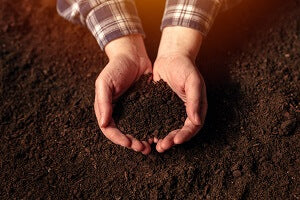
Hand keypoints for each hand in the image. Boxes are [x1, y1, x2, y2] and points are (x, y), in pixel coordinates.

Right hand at [94, 35, 152, 153]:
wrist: (133, 56)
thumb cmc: (116, 67)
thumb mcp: (105, 83)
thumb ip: (103, 102)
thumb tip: (103, 123)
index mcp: (106, 109)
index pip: (110, 130)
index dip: (118, 138)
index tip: (129, 143)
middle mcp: (118, 112)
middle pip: (123, 133)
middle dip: (132, 143)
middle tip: (142, 148)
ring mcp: (131, 110)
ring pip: (136, 130)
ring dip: (142, 140)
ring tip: (150, 146)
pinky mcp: (144, 107)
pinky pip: (147, 121)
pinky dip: (151, 129)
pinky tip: (157, 134)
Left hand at [153, 27, 207, 152]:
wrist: (171, 56)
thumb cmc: (185, 67)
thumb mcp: (193, 81)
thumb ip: (195, 100)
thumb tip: (197, 121)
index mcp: (196, 107)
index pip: (193, 127)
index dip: (185, 136)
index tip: (175, 141)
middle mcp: (184, 111)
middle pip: (179, 131)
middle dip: (171, 140)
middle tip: (161, 147)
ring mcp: (172, 110)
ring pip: (168, 128)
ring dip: (162, 137)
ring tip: (153, 144)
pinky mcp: (161, 106)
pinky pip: (157, 120)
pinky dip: (153, 127)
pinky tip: (145, 132)